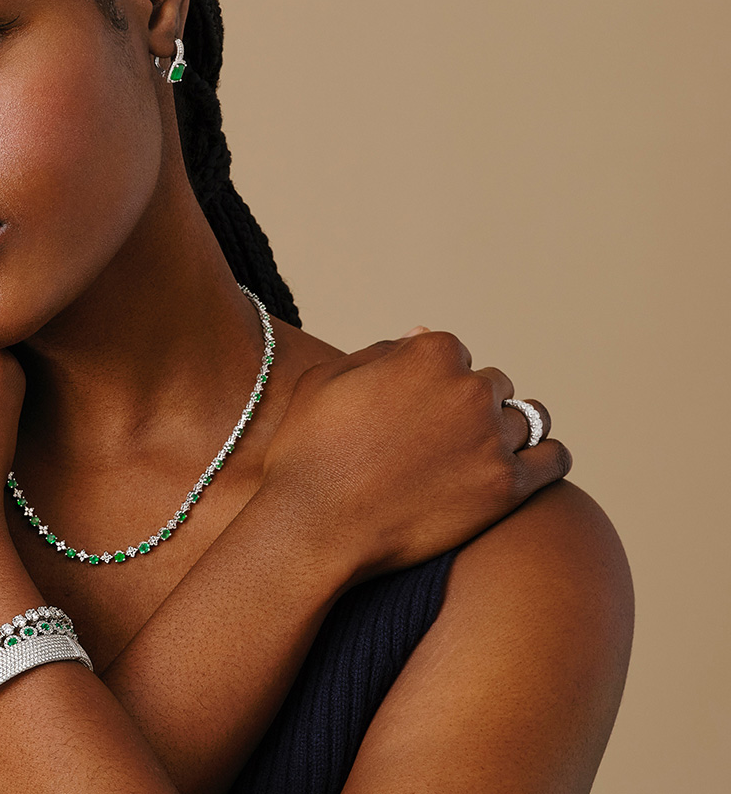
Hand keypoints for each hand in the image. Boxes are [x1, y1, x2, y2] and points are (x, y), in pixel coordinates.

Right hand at [260, 328, 569, 583]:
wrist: (314, 525)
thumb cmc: (308, 451)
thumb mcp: (328, 380)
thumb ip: (381, 352)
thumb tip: (419, 337)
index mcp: (430, 353)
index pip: (456, 354)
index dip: (434, 382)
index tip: (417, 409)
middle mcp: (469, 387)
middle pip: (493, 386)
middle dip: (470, 407)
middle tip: (440, 440)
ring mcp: (492, 437)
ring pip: (526, 419)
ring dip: (505, 432)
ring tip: (480, 455)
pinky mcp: (507, 486)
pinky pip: (554, 459)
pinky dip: (544, 459)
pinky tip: (523, 470)